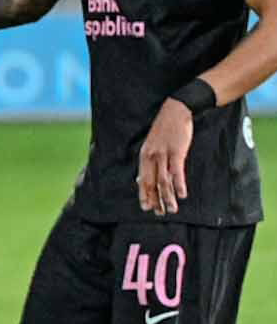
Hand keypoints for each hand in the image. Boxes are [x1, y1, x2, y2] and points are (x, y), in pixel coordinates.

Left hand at [138, 97, 193, 214]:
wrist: (176, 110)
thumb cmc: (166, 128)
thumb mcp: (153, 144)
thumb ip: (150, 160)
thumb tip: (144, 176)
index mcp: (144, 156)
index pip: (142, 180)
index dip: (144, 195)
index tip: (146, 208)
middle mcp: (151, 157)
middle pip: (151, 183)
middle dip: (155, 200)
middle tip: (159, 214)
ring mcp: (163, 154)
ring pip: (164, 180)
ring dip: (167, 197)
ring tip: (172, 210)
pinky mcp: (177, 151)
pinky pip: (176, 171)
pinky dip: (178, 184)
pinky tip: (181, 195)